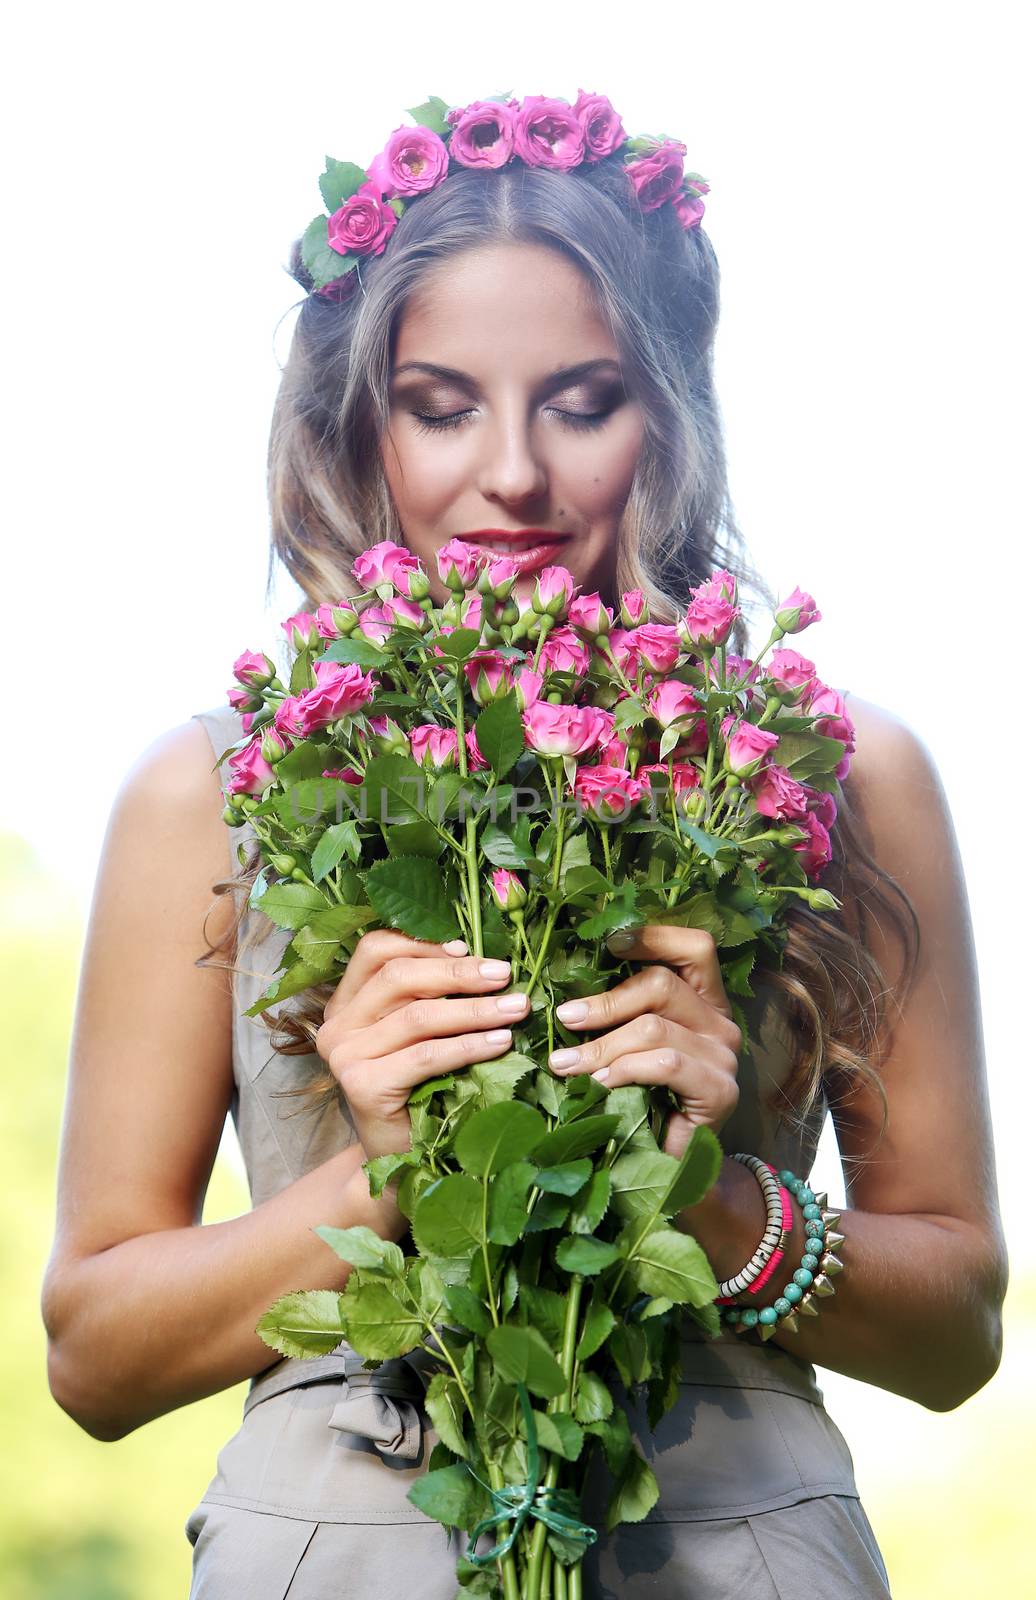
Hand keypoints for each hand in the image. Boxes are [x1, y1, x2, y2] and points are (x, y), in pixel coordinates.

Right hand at [314, 930, 529, 1160]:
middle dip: (459, 973)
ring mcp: (345, 1056)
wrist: (400, 1160)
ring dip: (475, 1009)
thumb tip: (481, 960)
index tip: (469, 947)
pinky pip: (427, 1055)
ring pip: (418, 1016)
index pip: (375, 950)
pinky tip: (501, 1042)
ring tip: (515, 1007)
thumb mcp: (418, 1033)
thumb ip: (430, 996)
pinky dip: (469, 1046)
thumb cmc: (417, 1090)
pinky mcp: (363, 1086)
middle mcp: (337, 1025)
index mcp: (345, 1002)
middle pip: (399, 977)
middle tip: (504, 973)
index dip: (424, 944)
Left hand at [546, 926, 741, 1158]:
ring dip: (601, 1046)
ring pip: (653, 1027)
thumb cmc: (644, 1103)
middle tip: (564, 1020)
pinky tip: (600, 1086)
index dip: (654, 936)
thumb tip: (567, 994)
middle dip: (604, 1002)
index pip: (695, 947)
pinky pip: (664, 1063)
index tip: (610, 943)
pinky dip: (625, 1069)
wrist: (674, 1172)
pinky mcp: (720, 1090)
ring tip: (565, 1065)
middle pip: (662, 984)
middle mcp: (721, 1023)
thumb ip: (621, 1015)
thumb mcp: (631, 1048)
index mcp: (704, 1002)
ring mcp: (725, 1057)